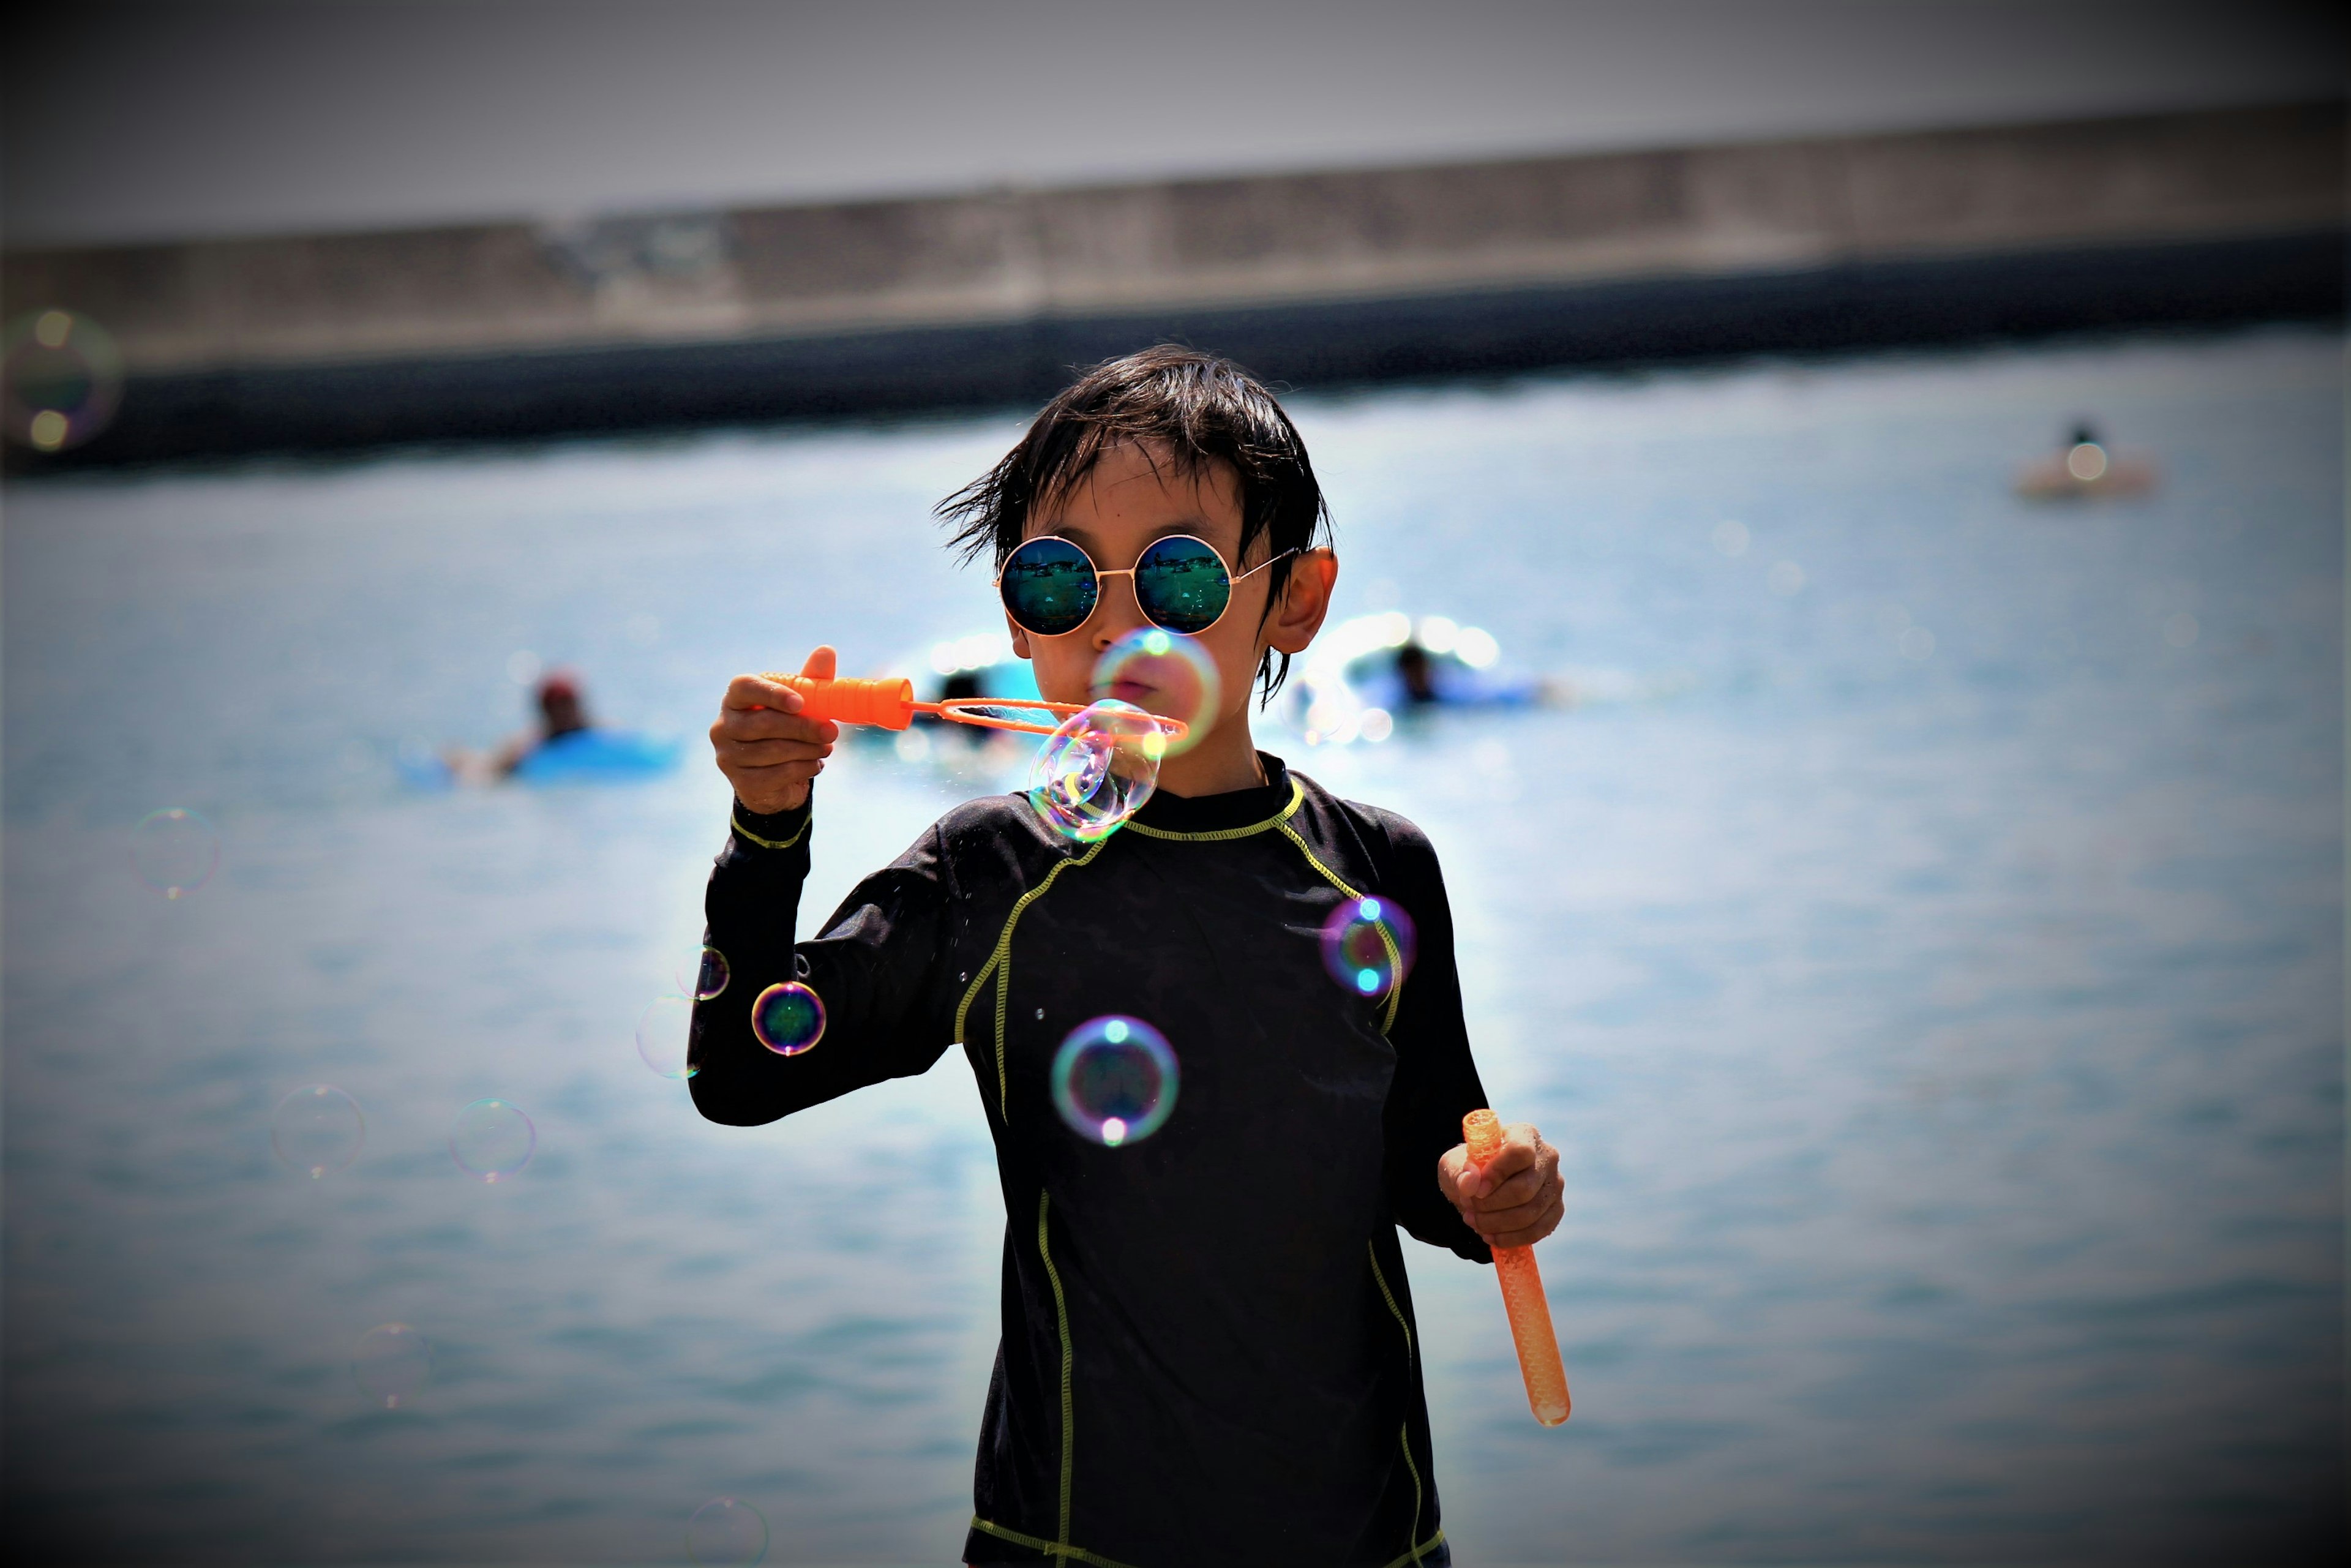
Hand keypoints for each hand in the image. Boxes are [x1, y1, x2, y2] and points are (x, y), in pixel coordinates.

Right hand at [710, 647, 840, 814]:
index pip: (745, 687)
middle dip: (803, 727)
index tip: (801, 703)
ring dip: (808, 749)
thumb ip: (811, 680)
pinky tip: (816, 764)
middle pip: (764, 724)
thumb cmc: (786, 732)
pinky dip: (804, 768)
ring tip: (827, 747)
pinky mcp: (741, 782)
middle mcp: (724, 726)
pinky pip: (778, 774)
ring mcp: (728, 756)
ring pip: (773, 751)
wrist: (774, 780)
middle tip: (831, 730)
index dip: (772, 693)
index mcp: (736, 699)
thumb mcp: (800, 705)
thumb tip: (827, 650)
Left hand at [1437, 1123, 1561, 1250]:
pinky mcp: (1556, 1209)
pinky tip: (1491, 1236)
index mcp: (1524, 1134)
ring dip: (1497, 1224)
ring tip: (1475, 1222)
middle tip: (1469, 1210)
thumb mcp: (1455, 1164)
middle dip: (1491, 1206)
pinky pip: (1537, 1231)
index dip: (1497, 1174)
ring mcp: (1554, 1184)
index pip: (1520, 1152)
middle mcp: (1547, 1157)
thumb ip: (1461, 1172)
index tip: (1475, 1190)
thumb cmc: (1471, 1168)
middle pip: (1525, 1189)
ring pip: (1530, 1213)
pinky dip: (1511, 1238)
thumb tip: (1471, 1183)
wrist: (1481, 1185)